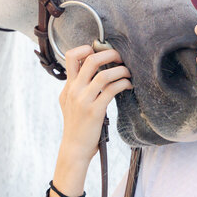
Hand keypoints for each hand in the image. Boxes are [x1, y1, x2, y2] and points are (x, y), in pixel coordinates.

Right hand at [58, 45, 132, 161]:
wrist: (74, 148)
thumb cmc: (76, 126)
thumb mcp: (69, 103)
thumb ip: (76, 87)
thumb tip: (90, 73)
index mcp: (68, 86)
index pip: (70, 56)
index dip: (86, 49)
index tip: (100, 53)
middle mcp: (74, 90)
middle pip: (91, 60)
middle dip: (110, 54)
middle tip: (120, 57)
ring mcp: (84, 100)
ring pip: (104, 74)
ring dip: (120, 70)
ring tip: (128, 73)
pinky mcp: (95, 111)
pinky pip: (112, 90)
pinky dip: (123, 84)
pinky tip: (128, 85)